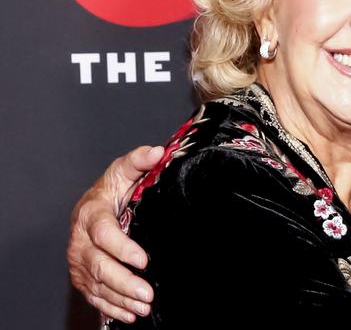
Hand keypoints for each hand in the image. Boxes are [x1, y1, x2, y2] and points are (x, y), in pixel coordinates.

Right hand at [68, 145, 163, 322]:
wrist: (90, 208)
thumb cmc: (111, 190)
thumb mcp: (123, 172)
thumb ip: (138, 161)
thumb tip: (158, 151)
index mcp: (91, 215)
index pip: (104, 234)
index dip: (122, 248)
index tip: (143, 259)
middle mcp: (80, 242)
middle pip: (100, 266)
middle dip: (124, 282)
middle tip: (148, 293)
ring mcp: (79, 263)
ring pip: (98, 285)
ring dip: (121, 298)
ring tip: (144, 307)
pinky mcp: (82, 277)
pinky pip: (94, 296)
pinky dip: (112, 307)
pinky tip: (129, 314)